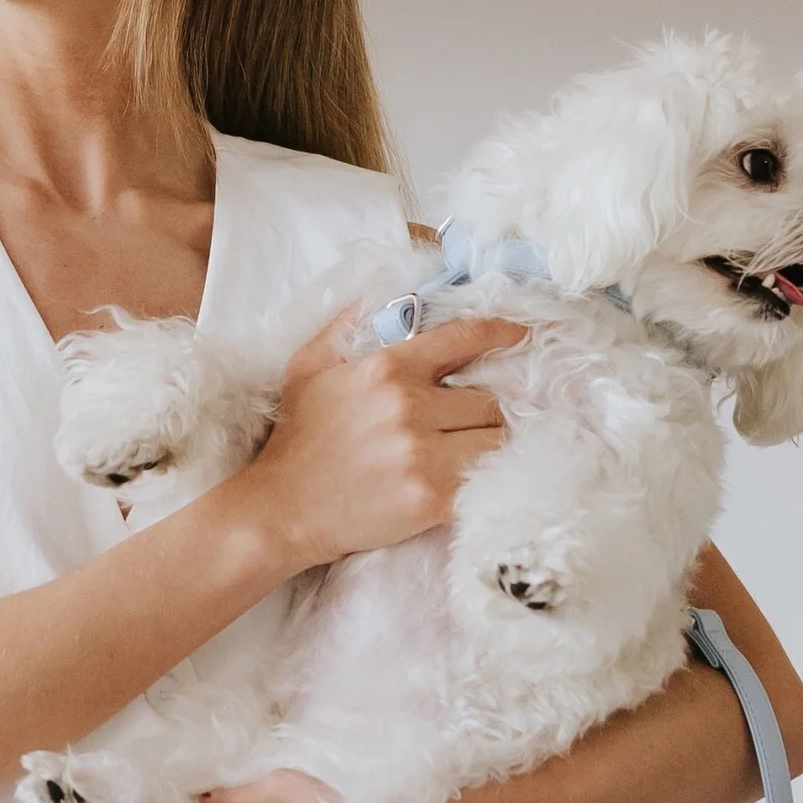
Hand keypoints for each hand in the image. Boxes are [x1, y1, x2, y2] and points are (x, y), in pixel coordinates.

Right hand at [236, 311, 525, 572]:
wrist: (280, 512)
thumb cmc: (295, 439)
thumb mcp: (309, 366)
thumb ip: (347, 325)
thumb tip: (384, 290)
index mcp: (387, 367)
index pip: (465, 339)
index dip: (503, 334)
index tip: (523, 336)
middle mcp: (409, 405)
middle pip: (489, 399)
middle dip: (489, 409)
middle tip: (483, 422)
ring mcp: (422, 453)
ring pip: (496, 439)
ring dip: (493, 444)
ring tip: (481, 451)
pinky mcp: (431, 498)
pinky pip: (485, 479)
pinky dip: (489, 478)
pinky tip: (481, 480)